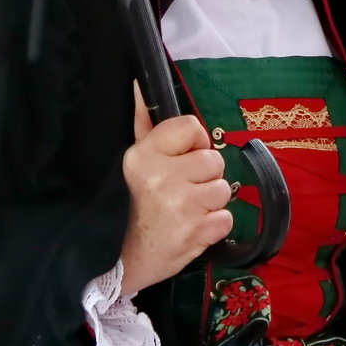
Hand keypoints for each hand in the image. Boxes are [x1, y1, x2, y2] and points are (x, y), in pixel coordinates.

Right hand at [117, 88, 234, 289]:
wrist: (118, 261)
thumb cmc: (127, 205)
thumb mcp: (131, 162)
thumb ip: (145, 124)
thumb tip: (141, 84)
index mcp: (144, 154)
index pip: (192, 127)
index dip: (194, 144)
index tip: (181, 160)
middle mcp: (163, 177)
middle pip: (214, 160)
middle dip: (204, 176)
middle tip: (182, 191)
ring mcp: (181, 207)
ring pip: (223, 189)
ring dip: (210, 202)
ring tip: (186, 211)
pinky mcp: (196, 234)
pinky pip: (226, 218)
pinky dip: (214, 226)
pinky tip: (192, 228)